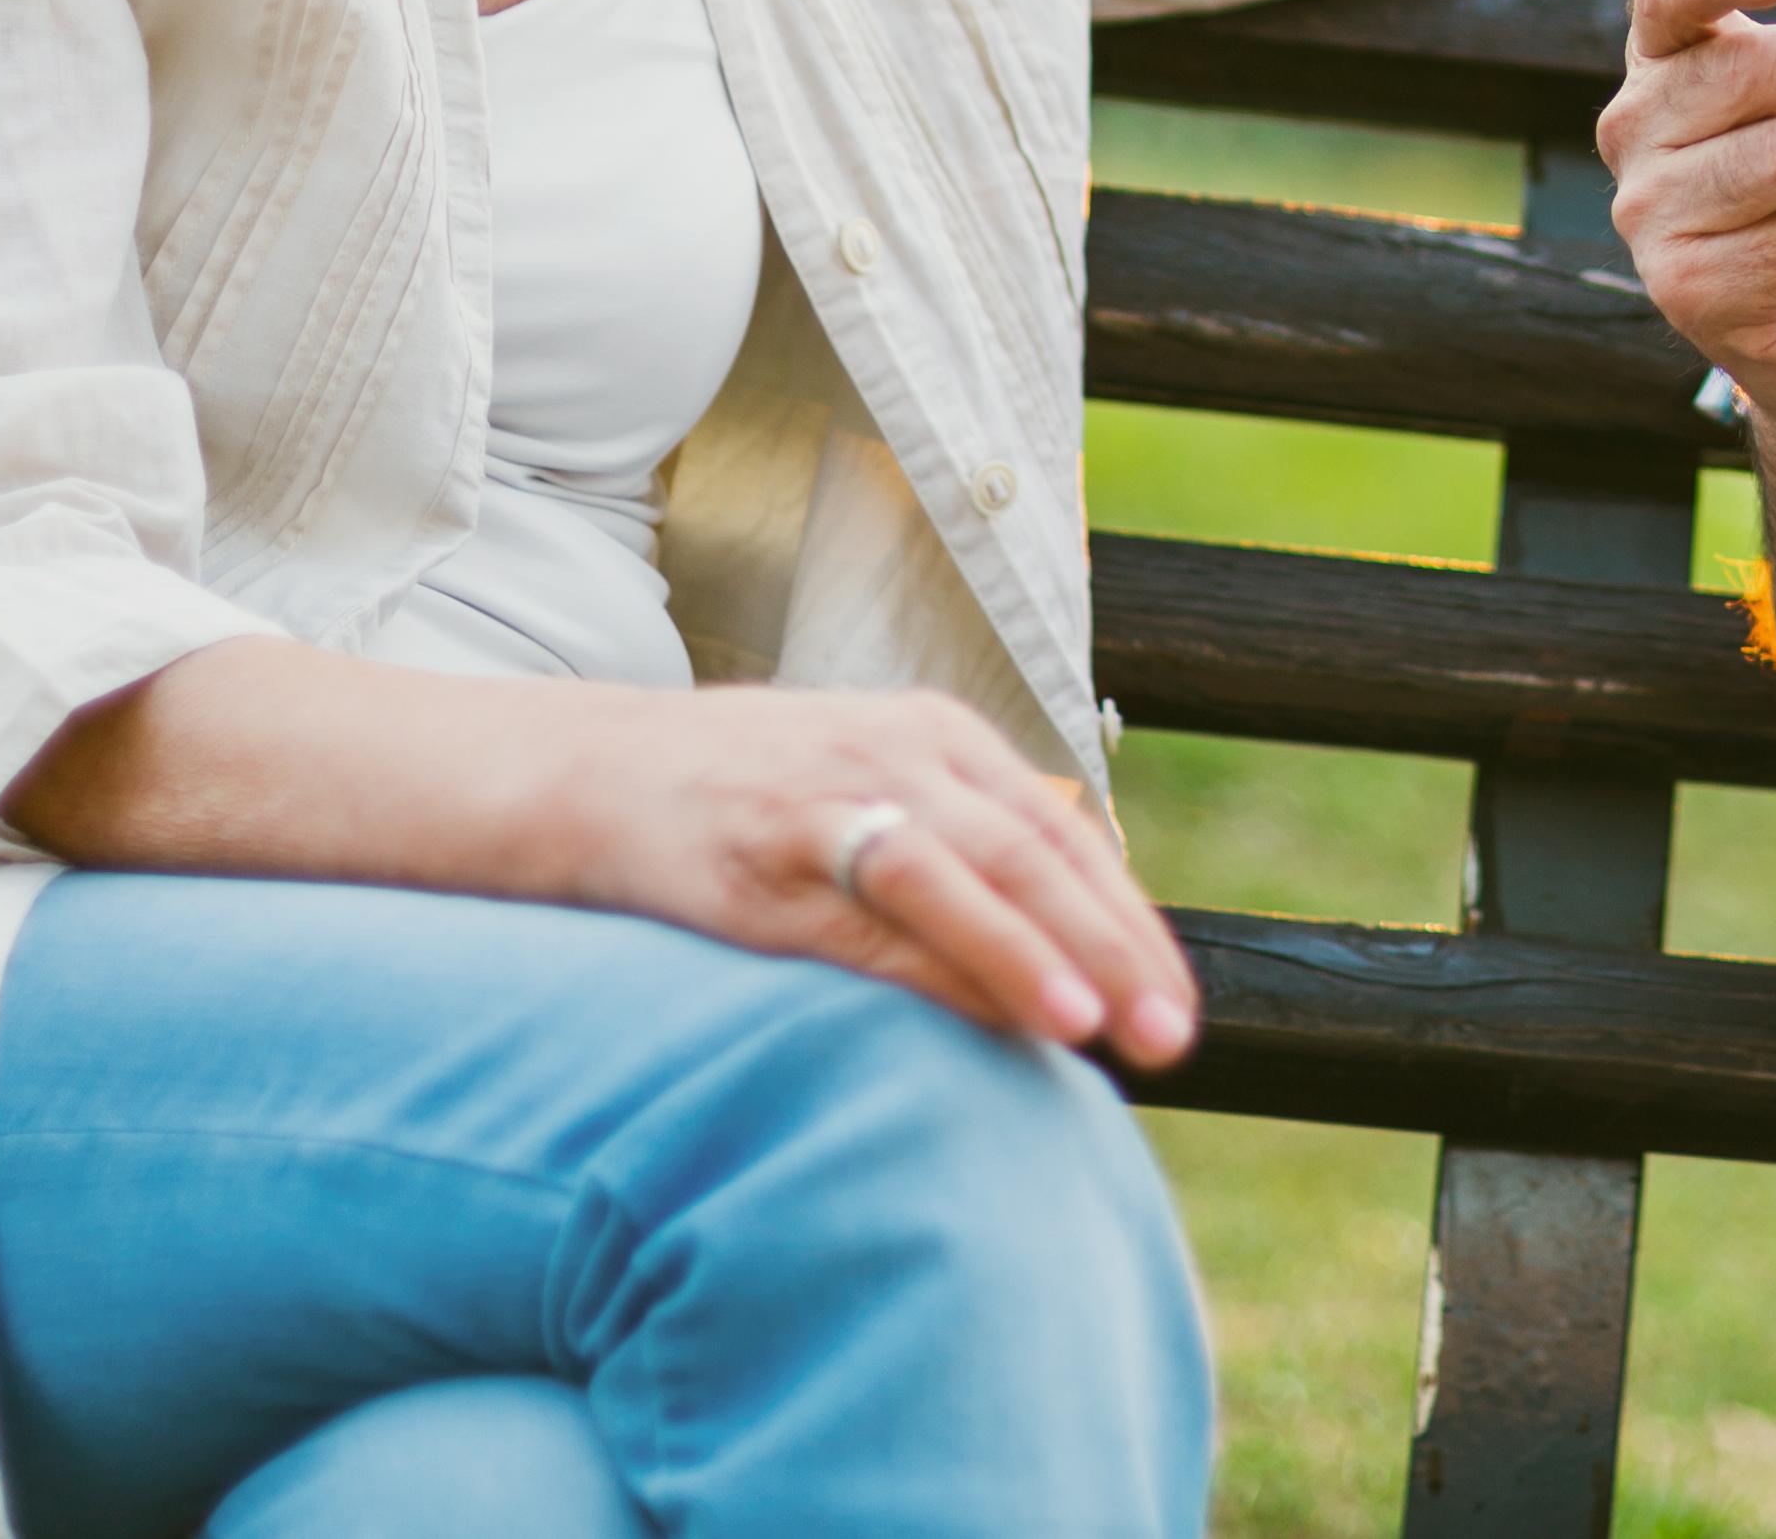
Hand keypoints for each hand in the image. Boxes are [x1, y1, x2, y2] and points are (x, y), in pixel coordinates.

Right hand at [578, 684, 1202, 1069]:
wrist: (595, 769)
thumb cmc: (750, 801)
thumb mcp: (872, 789)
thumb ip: (961, 851)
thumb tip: (1062, 949)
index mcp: (943, 738)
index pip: (1067, 839)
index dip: (1131, 926)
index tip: (1180, 1005)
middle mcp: (903, 757)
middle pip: (1036, 856)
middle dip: (1114, 950)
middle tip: (1175, 1035)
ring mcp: (834, 801)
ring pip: (964, 876)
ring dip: (1035, 954)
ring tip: (1094, 1024)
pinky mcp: (766, 856)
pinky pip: (869, 918)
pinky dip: (935, 966)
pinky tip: (978, 1012)